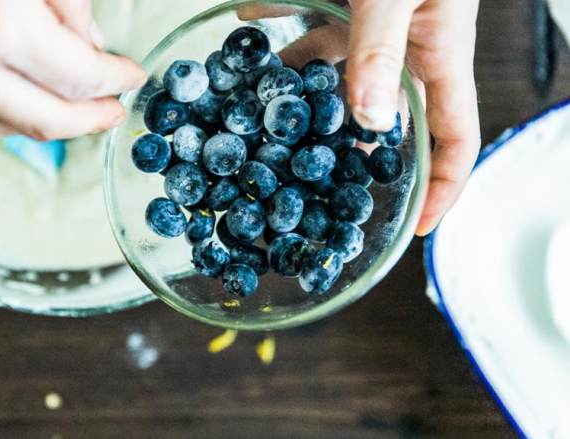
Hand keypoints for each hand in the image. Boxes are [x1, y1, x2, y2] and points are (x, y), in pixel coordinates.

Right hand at [0, 0, 146, 139]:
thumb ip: (67, 0)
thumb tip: (90, 40)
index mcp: (2, 27)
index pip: (79, 77)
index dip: (115, 79)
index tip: (132, 75)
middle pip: (49, 119)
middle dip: (91, 118)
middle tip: (115, 109)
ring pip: (11, 127)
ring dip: (56, 128)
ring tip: (82, 114)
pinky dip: (13, 121)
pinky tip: (32, 108)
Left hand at [241, 0, 481, 234]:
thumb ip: (379, 51)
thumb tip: (367, 120)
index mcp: (440, 56)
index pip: (455, 138)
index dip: (441, 187)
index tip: (414, 227)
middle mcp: (408, 49)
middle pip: (378, 118)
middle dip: (341, 150)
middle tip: (301, 179)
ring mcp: (376, 26)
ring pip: (334, 76)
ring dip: (297, 93)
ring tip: (258, 115)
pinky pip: (309, 24)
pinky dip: (278, 28)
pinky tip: (248, 27)